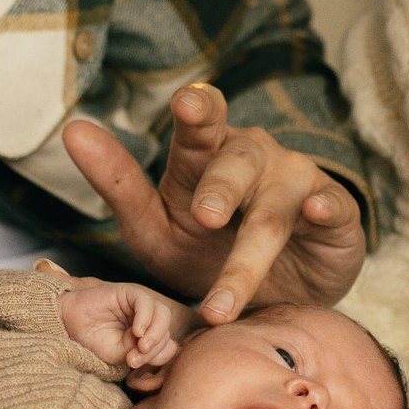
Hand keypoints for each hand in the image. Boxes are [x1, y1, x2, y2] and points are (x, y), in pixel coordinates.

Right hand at [59, 281, 197, 368]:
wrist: (68, 326)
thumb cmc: (93, 342)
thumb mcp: (120, 356)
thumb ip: (143, 354)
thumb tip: (168, 350)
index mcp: (148, 337)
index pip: (167, 346)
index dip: (157, 358)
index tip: (135, 366)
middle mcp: (148, 321)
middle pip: (167, 332)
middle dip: (154, 348)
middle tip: (134, 358)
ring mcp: (140, 306)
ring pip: (163, 315)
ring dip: (155, 333)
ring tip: (140, 345)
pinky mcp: (129, 293)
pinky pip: (146, 303)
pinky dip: (146, 318)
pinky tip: (137, 331)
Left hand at [64, 83, 365, 322]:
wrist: (273, 298)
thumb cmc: (204, 252)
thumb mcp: (154, 228)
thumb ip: (117, 185)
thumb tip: (74, 128)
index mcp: (206, 154)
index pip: (199, 125)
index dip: (196, 112)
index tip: (186, 106)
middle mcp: (252, 158)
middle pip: (236, 160)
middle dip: (221, 184)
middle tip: (204, 216)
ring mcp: (295, 182)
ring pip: (271, 211)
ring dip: (247, 257)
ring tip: (220, 302)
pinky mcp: (334, 213)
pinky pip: (332, 207)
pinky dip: (325, 208)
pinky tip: (318, 212)